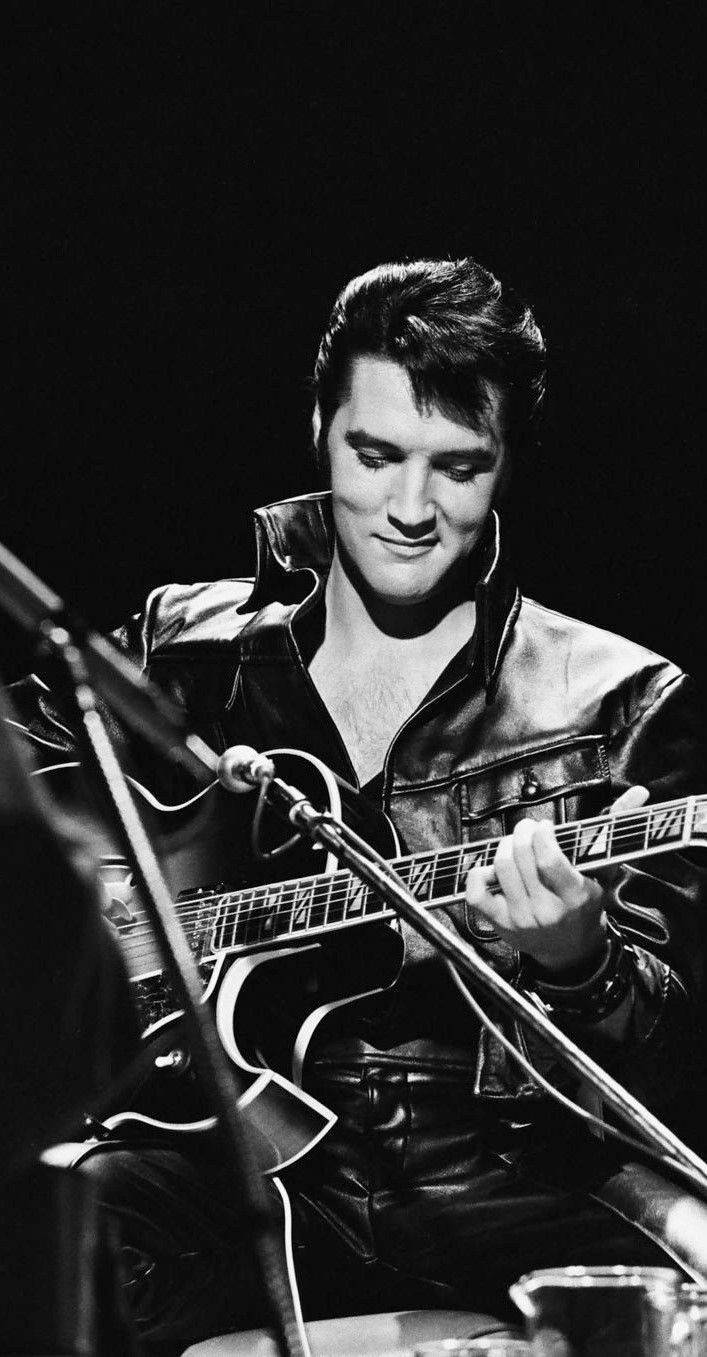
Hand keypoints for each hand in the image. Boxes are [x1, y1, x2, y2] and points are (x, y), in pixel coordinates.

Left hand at [465, 785, 648, 974]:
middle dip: (522, 833)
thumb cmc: (587, 904)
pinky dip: (477, 874)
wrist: (572, 950)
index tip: (546, 826)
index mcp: (574, 896)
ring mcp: (520, 918)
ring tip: (514, 844)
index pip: (549, 860)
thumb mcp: (605, 872)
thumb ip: (615, 830)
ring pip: (500, 869)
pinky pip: (476, 894)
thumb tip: (639, 793)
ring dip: (504, 847)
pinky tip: (491, 868)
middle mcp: (546, 909)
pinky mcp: (499, 924)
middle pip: (521, 859)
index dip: (543, 836)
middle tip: (528, 828)